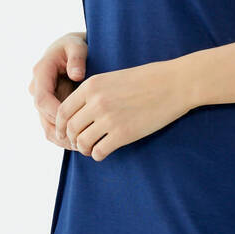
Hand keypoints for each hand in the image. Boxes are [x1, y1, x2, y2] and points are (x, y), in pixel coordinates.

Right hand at [28, 31, 87, 145]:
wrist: (74, 49)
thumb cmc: (76, 46)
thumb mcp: (77, 46)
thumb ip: (77, 58)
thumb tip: (76, 75)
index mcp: (41, 73)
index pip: (42, 99)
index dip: (55, 114)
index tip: (74, 123)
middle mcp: (38, 88)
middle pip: (43, 117)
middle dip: (61, 131)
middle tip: (80, 143)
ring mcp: (43, 99)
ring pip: (47, 126)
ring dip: (62, 139)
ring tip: (81, 147)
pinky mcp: (51, 107)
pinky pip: (54, 127)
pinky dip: (64, 138)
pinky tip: (80, 145)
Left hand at [54, 57, 193, 161]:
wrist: (174, 84)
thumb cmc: (147, 79)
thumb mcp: (113, 78)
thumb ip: (94, 93)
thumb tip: (80, 113)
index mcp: (91, 86)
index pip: (63, 111)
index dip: (61, 126)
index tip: (65, 133)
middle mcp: (96, 102)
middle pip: (70, 128)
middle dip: (72, 139)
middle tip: (79, 143)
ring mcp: (109, 119)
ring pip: (82, 142)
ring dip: (84, 149)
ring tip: (91, 149)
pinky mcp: (123, 134)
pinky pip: (99, 151)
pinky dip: (98, 155)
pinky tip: (103, 152)